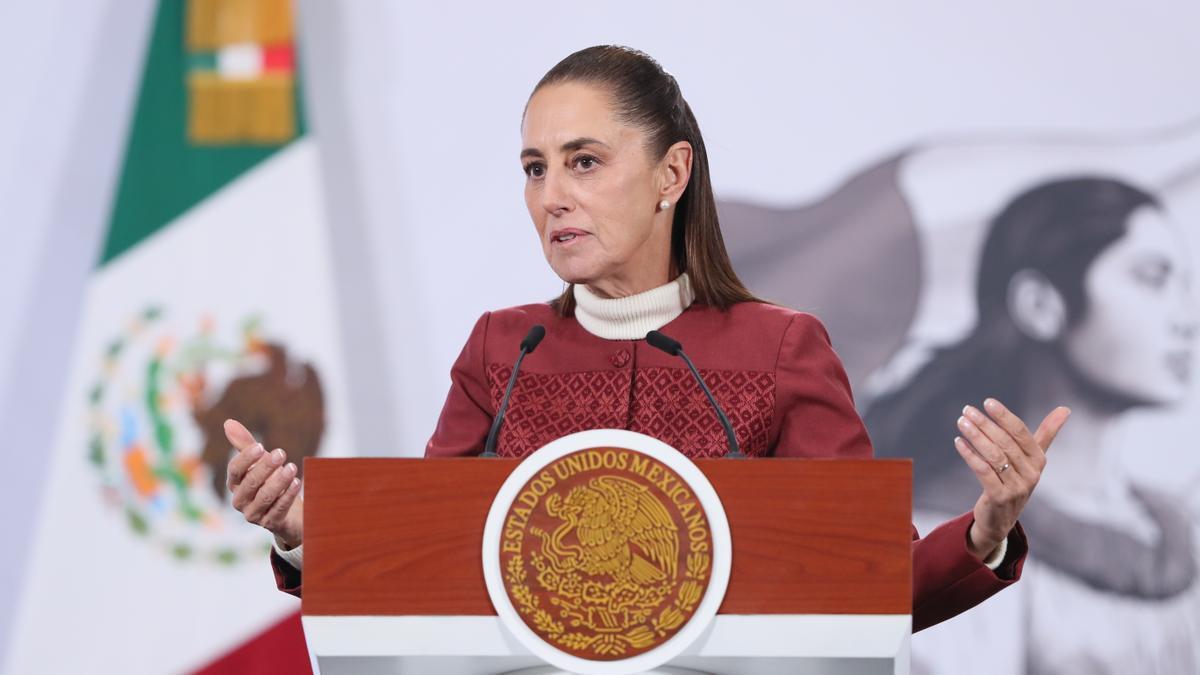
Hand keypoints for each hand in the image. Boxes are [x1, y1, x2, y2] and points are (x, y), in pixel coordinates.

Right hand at [224, 418, 303, 548]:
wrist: (289, 513)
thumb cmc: (271, 482)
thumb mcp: (261, 463)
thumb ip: (245, 445)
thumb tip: (228, 422)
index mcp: (235, 484)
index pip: (235, 470)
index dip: (246, 458)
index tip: (260, 446)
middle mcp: (240, 501)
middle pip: (250, 483)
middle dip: (265, 467)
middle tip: (281, 453)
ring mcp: (254, 514)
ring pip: (265, 497)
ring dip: (279, 481)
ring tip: (292, 467)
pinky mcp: (270, 524)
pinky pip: (278, 509)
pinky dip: (288, 495)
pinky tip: (297, 482)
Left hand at [953, 398, 1070, 560]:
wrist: (1001, 519)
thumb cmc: (1015, 481)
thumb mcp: (1032, 459)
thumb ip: (1046, 434)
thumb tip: (1066, 409)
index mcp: (1038, 460)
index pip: (1021, 432)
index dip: (1004, 416)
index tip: (987, 402)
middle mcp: (1031, 473)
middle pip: (1005, 443)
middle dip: (985, 424)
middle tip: (967, 410)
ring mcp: (1017, 487)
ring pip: (994, 456)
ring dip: (976, 437)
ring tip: (961, 422)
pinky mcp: (1000, 497)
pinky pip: (983, 471)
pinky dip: (970, 455)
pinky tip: (959, 442)